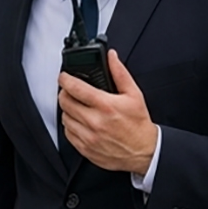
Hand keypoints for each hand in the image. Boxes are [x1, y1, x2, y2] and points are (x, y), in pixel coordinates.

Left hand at [58, 49, 157, 174]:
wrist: (143, 151)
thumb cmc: (138, 124)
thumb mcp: (134, 94)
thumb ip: (120, 73)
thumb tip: (111, 57)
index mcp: (106, 106)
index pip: (76, 88)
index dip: (65, 79)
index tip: (64, 77)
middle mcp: (95, 122)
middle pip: (65, 102)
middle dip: (65, 93)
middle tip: (71, 92)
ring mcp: (89, 137)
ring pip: (64, 118)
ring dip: (68, 110)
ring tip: (78, 107)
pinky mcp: (85, 149)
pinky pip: (68, 134)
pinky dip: (71, 126)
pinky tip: (80, 122)